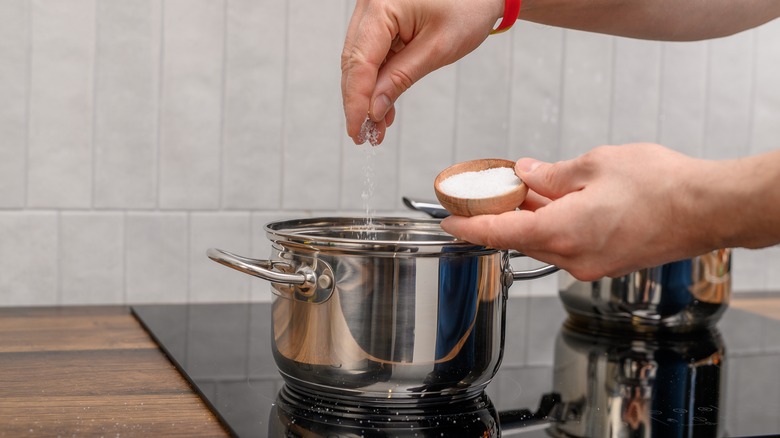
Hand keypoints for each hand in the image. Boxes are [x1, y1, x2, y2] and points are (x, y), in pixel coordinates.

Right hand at [341, 0, 502, 143]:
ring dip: (367, 95)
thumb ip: (400, 79)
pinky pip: (372, 55)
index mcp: (381, 5)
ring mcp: (373, 12)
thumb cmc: (468, 7)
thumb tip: (373, 110)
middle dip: (358, 102)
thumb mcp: (437, 49)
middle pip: (353, 62)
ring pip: (359, 61)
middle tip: (364, 135)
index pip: (359, 62)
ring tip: (377, 128)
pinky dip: (378, 81)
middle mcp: (370, 4)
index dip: (355, 101)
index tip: (357, 131)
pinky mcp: (380, 20)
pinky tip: (383, 107)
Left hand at [440, 143, 727, 279]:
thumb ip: (552, 174)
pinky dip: (555, 226)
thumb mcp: (595, 165)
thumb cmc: (660, 185)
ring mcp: (591, 265)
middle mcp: (573, 257)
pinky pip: (567, 246)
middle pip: (521, 237)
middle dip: (503, 216)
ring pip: (545, 242)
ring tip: (526, 190)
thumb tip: (526, 173)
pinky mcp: (606, 264)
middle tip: (491, 191)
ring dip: (531, 219)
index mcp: (563, 232)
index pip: (500, 234)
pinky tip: (557, 202)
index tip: (448, 221)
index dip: (469, 227)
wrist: (708, 208)